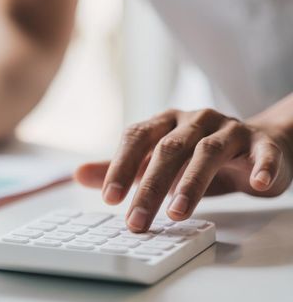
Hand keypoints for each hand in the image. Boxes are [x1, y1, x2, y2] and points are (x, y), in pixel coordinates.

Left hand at [74, 108, 292, 231]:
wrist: (258, 144)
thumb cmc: (199, 155)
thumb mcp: (159, 161)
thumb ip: (124, 168)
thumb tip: (79, 174)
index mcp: (166, 122)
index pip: (137, 137)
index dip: (121, 166)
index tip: (109, 198)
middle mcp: (195, 120)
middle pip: (168, 150)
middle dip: (149, 187)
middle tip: (136, 220)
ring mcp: (229, 129)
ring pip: (207, 152)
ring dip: (191, 183)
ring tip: (177, 212)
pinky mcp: (261, 143)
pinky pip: (262, 153)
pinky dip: (260, 167)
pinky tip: (256, 184)